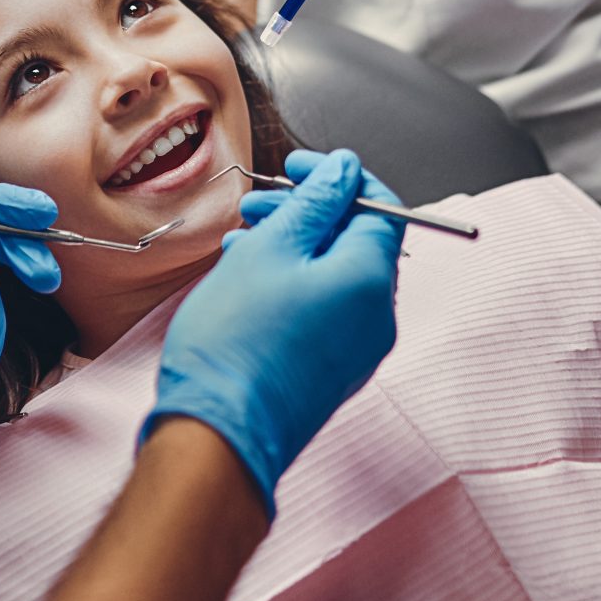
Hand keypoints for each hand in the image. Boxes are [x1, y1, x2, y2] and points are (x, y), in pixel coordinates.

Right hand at [142, 149, 407, 513]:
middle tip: (259, 205)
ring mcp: (358, 349)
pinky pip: (326, 309)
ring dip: (295, 247)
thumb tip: (345, 170)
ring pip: (336, 275)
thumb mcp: (271, 248)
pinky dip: (295, 283)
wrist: (218, 432)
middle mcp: (377, 316)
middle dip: (308, 213)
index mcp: (371, 279)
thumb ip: (316, 203)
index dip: (339, 177)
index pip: (381, 206)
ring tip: (243, 242)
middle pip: (357, 240)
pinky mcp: (333, 371)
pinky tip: (250, 280)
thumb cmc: (237, 343)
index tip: (299, 167)